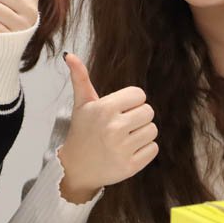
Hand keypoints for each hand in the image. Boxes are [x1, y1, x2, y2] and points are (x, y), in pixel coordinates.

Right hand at [56, 54, 158, 203]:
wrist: (76, 168)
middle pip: (149, 112)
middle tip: (122, 125)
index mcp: (104, 109)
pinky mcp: (130, 167)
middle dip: (138, 117)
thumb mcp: (81, 104)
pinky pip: (153, 149)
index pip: (139, 95)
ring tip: (124, 138)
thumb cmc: (82, 131)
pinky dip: (144, 150)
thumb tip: (70, 55)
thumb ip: (80, 78)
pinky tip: (128, 150)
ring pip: (153, 130)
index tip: (119, 110)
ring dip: (142, 133)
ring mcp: (122, 149)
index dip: (131, 102)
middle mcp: (114, 128)